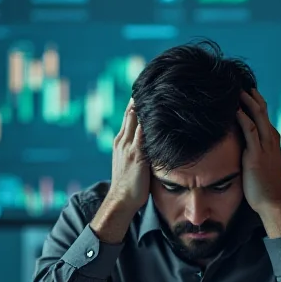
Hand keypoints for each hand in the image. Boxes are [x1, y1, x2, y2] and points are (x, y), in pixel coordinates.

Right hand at [108, 98, 150, 213]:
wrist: (121, 200)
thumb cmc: (130, 185)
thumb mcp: (131, 162)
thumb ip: (139, 149)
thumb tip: (153, 142)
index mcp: (121, 141)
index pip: (129, 115)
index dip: (136, 101)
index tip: (146, 88)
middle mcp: (123, 140)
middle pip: (131, 112)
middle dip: (140, 97)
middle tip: (153, 81)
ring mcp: (129, 147)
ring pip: (136, 119)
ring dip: (145, 105)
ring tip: (157, 90)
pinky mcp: (137, 155)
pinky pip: (144, 134)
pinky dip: (150, 122)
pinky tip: (159, 112)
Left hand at [236, 88, 280, 214]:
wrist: (272, 202)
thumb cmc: (263, 185)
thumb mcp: (260, 162)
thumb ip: (253, 150)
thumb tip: (240, 144)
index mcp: (272, 140)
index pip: (264, 115)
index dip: (255, 102)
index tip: (244, 91)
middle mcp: (271, 140)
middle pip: (262, 111)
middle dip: (252, 96)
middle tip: (240, 83)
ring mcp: (266, 147)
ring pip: (258, 116)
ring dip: (247, 102)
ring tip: (237, 90)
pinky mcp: (257, 155)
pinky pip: (250, 131)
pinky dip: (243, 118)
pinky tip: (235, 109)